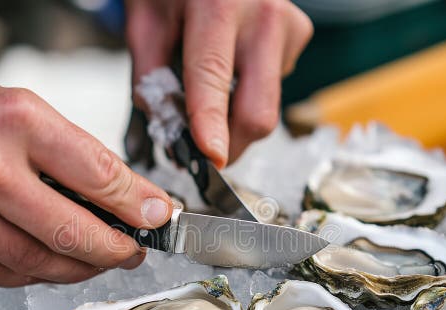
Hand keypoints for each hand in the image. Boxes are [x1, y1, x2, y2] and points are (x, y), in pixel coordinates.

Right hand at [0, 79, 172, 286]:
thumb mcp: (22, 110)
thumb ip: (75, 152)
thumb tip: (129, 196)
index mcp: (18, 124)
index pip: (97, 173)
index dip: (137, 203)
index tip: (158, 216)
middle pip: (73, 232)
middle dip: (117, 249)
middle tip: (135, 250)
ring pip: (41, 265)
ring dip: (82, 268)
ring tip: (102, 259)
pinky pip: (6, 277)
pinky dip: (40, 275)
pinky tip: (56, 264)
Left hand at [125, 0, 312, 166]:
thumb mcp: (146, 17)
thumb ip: (149, 76)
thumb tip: (163, 129)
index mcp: (217, 6)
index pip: (213, 78)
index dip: (212, 125)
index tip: (212, 158)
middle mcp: (262, 16)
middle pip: (258, 111)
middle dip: (231, 143)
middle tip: (205, 149)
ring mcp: (287, 25)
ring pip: (269, 105)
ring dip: (237, 116)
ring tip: (212, 87)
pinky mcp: (299, 33)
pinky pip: (276, 84)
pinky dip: (251, 88)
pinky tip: (234, 61)